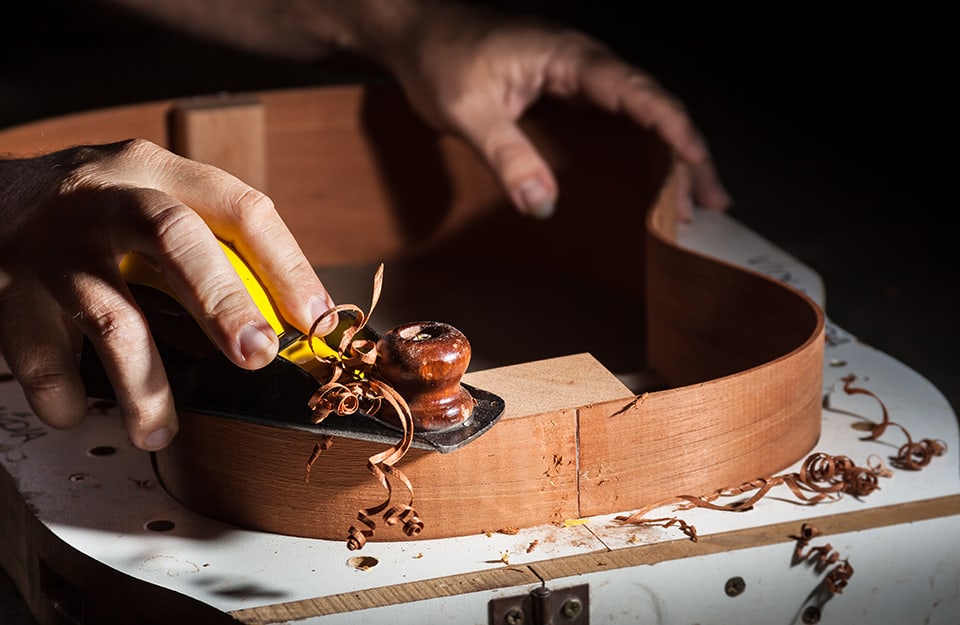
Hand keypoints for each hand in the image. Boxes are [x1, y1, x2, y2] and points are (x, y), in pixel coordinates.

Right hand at [0, 139, 332, 449]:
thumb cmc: (95, 211)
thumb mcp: (155, 199)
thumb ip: (213, 246)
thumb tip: (289, 323)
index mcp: (158, 174)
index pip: (239, 208)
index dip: (286, 265)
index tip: (316, 319)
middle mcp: (104, 199)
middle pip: (173, 239)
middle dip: (224, 304)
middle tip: (257, 357)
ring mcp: (50, 246)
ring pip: (109, 315)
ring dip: (144, 384)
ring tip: (159, 430)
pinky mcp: (5, 293)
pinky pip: (42, 362)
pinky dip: (67, 399)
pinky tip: (82, 410)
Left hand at [382, 5, 730, 219]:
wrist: (417, 32)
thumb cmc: (439, 57)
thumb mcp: (466, 109)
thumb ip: (505, 154)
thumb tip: (543, 204)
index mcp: (567, 56)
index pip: (634, 89)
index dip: (670, 124)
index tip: (696, 158)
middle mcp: (583, 62)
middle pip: (653, 104)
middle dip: (687, 153)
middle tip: (708, 202)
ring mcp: (579, 77)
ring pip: (643, 114)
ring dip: (673, 156)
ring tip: (699, 202)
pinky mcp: (570, 93)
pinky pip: (621, 121)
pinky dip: (645, 149)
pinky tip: (658, 178)